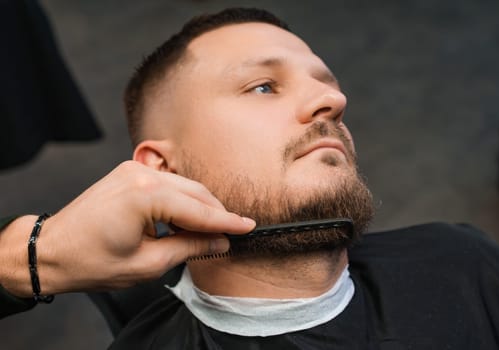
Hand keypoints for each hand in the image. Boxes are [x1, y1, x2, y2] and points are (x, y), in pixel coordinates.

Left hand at [0, 161, 254, 296]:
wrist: (51, 251)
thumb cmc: (91, 261)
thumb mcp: (148, 263)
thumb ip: (189, 247)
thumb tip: (219, 242)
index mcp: (144, 195)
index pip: (198, 210)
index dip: (226, 221)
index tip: (248, 227)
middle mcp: (141, 174)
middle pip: (195, 192)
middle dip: (215, 214)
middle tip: (230, 235)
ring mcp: (133, 170)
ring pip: (184, 186)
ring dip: (199, 207)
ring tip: (209, 232)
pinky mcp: (129, 173)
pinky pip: (168, 184)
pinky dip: (181, 201)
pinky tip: (185, 219)